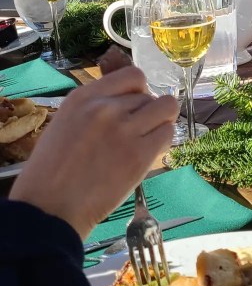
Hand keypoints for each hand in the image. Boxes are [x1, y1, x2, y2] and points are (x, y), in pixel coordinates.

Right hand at [10, 67, 177, 238]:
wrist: (49, 209)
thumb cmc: (53, 171)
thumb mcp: (67, 123)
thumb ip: (97, 108)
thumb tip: (130, 101)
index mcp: (84, 97)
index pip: (133, 75)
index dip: (140, 90)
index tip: (136, 105)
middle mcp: (106, 108)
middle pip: (150, 96)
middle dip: (147, 114)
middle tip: (136, 134)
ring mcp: (125, 129)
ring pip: (166, 109)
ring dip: (161, 123)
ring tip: (147, 140)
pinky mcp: (140, 154)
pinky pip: (168, 133)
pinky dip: (163, 142)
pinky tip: (149, 154)